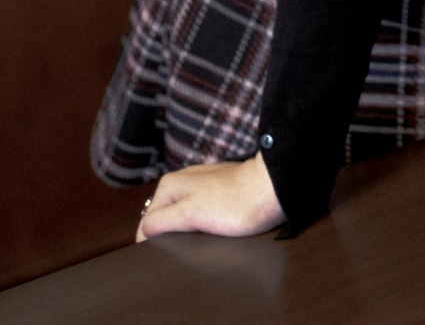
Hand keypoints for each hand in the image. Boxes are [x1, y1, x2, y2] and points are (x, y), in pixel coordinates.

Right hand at [135, 152, 284, 241]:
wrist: (272, 189)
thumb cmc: (234, 203)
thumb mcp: (190, 214)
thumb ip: (161, 221)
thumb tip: (142, 232)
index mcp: (170, 185)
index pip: (147, 222)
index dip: (154, 242)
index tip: (168, 254)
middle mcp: (182, 181)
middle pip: (164, 218)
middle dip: (170, 235)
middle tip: (187, 247)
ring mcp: (200, 185)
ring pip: (181, 217)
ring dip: (186, 231)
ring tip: (201, 239)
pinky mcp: (217, 192)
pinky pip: (199, 213)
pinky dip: (202, 225)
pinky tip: (212, 230)